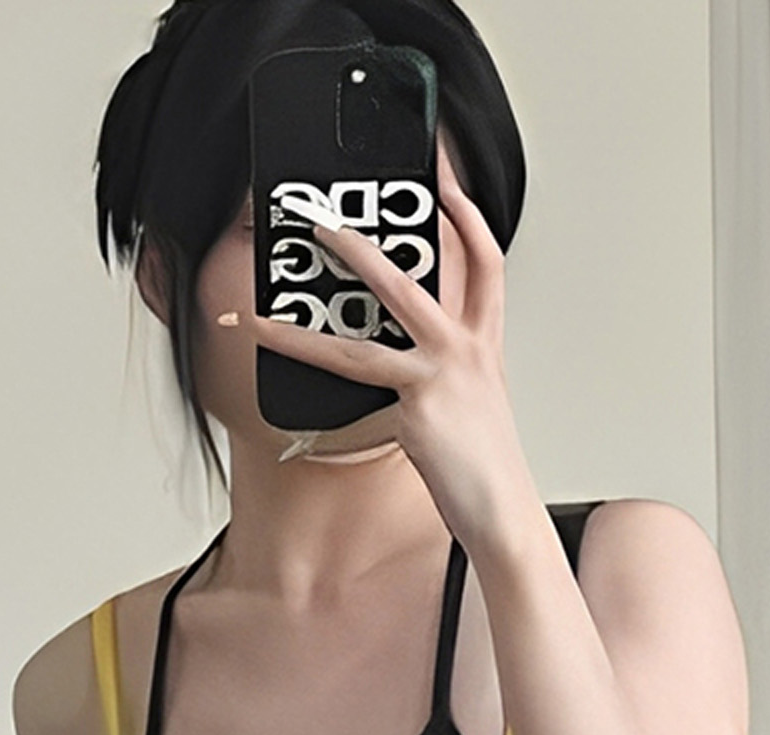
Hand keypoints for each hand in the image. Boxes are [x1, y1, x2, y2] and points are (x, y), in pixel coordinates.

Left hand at [226, 155, 538, 554]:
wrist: (502, 514)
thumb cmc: (487, 475)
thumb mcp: (472, 416)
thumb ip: (445, 385)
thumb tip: (407, 382)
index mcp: (484, 351)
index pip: (485, 267)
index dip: (470, 220)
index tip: (448, 187)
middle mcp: (466, 351)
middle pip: (420, 274)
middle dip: (372, 240)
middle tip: (328, 218)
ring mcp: (442, 372)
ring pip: (378, 310)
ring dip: (332, 274)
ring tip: (292, 256)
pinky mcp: (419, 401)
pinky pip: (347, 367)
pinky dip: (301, 347)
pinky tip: (267, 336)